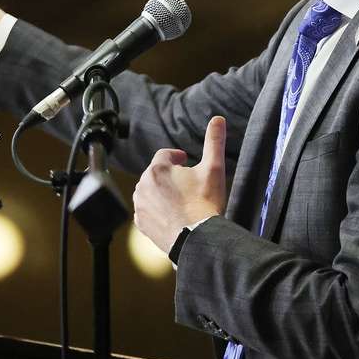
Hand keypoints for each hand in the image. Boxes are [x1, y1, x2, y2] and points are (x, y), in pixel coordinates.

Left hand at [133, 117, 227, 256]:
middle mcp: (142, 184)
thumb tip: (218, 119)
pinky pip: (147, 209)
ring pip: (150, 191)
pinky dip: (157, 209)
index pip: (165, 154)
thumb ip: (214, 141)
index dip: (178, 157)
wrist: (197, 239)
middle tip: (188, 184)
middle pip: (157, 173)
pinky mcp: (140, 223)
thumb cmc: (205, 203)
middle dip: (170, 175)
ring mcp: (140, 205)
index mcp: (158, 168)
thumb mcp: (214, 168)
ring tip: (181, 200)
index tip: (187, 162)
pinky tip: (173, 214)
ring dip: (162, 191)